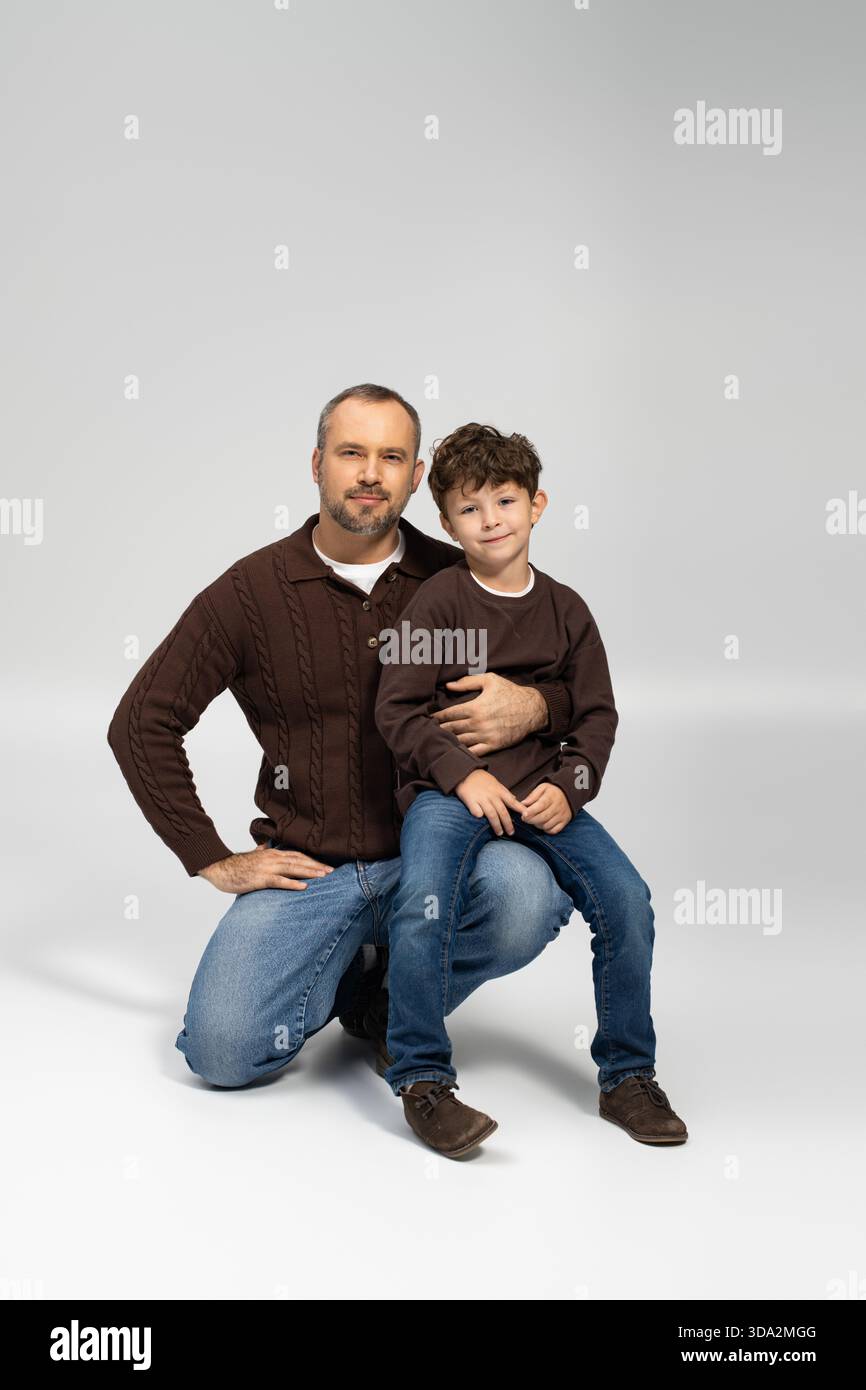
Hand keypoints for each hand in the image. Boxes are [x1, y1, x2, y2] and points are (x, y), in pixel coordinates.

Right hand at [197, 844, 334, 892]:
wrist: (218, 868)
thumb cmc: (234, 865)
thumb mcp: (251, 856)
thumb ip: (260, 850)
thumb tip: (265, 846)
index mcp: (271, 853)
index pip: (296, 855)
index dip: (312, 859)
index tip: (324, 864)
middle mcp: (272, 858)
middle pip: (299, 860)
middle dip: (316, 865)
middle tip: (332, 870)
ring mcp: (266, 868)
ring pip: (293, 868)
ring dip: (309, 872)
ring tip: (324, 876)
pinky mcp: (260, 879)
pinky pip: (279, 881)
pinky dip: (292, 883)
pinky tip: (303, 886)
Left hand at [431, 673, 547, 754]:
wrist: (533, 709)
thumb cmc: (511, 693)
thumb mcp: (491, 680)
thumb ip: (468, 682)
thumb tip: (449, 685)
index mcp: (476, 707)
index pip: (449, 714)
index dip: (437, 716)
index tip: (428, 718)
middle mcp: (479, 723)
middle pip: (452, 729)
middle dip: (438, 730)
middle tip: (427, 731)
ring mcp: (486, 736)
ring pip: (460, 742)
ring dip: (448, 741)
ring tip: (437, 741)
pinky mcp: (494, 746)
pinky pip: (474, 752)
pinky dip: (462, 752)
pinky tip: (455, 751)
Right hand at [455, 769, 528, 835]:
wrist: (466, 772)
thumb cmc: (482, 779)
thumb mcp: (496, 783)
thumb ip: (505, 792)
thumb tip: (515, 799)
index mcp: (499, 791)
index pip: (512, 802)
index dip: (520, 810)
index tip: (526, 817)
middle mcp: (492, 795)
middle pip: (503, 812)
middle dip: (508, 824)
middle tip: (511, 833)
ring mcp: (481, 798)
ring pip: (492, 814)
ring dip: (496, 825)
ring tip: (499, 833)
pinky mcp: (470, 800)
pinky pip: (476, 811)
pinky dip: (479, 816)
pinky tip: (481, 820)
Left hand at [520, 782, 571, 833]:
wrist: (567, 795)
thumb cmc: (551, 792)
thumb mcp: (542, 788)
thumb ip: (532, 796)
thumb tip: (523, 804)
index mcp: (551, 796)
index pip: (541, 805)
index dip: (531, 811)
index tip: (524, 815)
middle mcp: (558, 806)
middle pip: (543, 817)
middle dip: (531, 820)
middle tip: (524, 818)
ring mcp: (562, 815)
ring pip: (547, 825)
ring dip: (538, 824)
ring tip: (534, 819)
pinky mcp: (564, 822)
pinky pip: (553, 830)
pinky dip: (546, 829)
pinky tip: (543, 824)